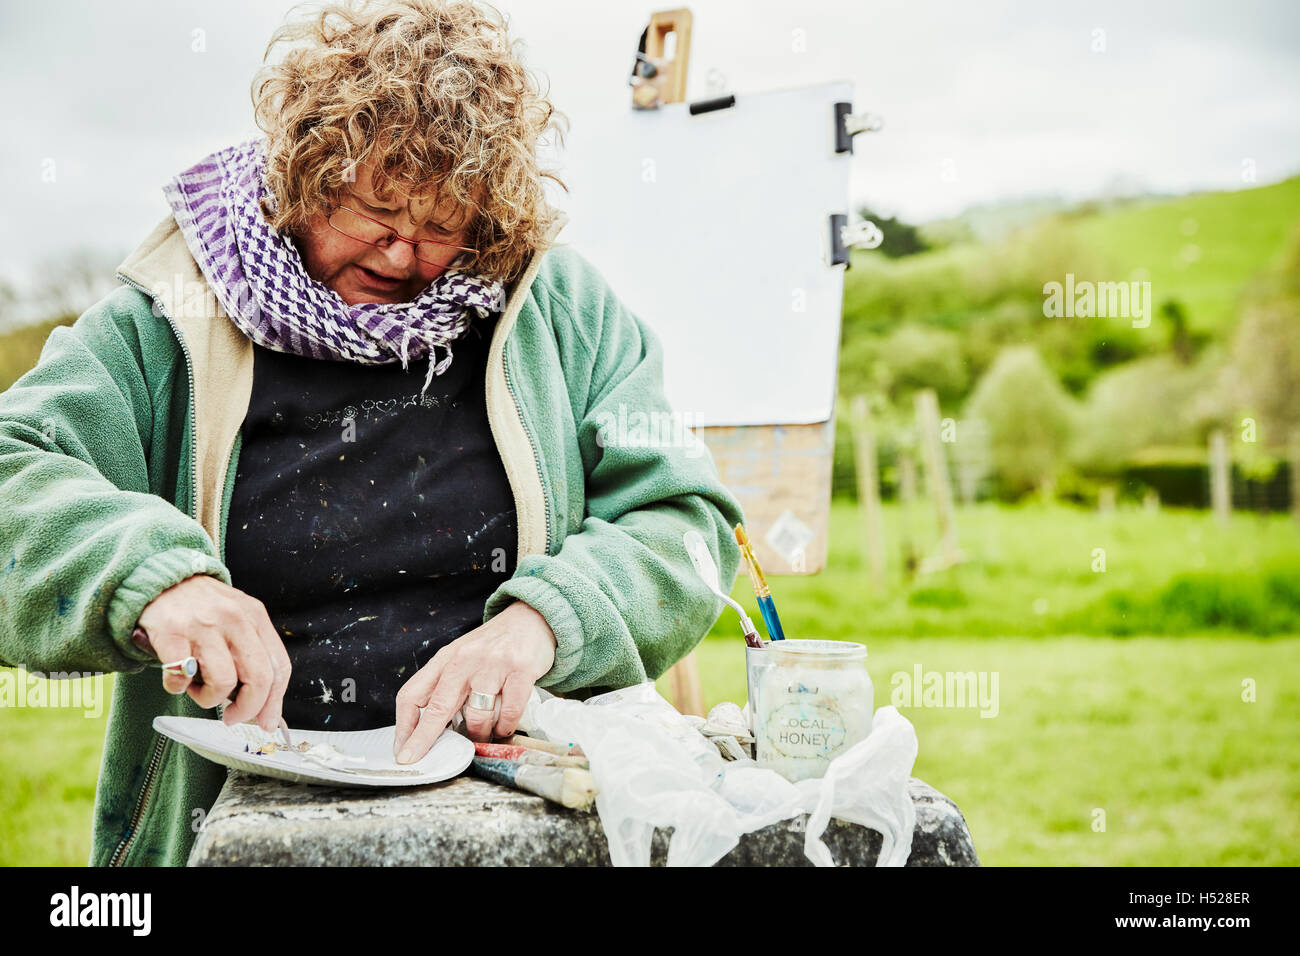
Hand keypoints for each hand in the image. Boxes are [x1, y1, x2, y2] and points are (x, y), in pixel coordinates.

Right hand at [134, 575, 290, 731]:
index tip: (267, 721)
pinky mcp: (171, 634)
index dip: (275, 701)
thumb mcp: (237, 618)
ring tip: (199, 690)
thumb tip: (264, 706)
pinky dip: (178, 689)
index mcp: (255, 617)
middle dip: (248, 709)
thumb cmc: (202, 608)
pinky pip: (181, 678)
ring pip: (223, 682)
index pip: (279, 666)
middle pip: (259, 678)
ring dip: (209, 699)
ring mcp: (203, 625)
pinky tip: (176, 679)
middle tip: (232, 718)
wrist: (161, 578)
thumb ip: (251, 653)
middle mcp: (234, 619)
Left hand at [393, 600, 556, 762]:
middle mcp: (465, 659)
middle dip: (424, 739)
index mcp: (445, 658)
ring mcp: (493, 664)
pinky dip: (504, 727)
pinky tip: (503, 728)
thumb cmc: (493, 645)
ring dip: (478, 735)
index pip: (412, 694)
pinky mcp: (520, 670)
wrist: (530, 618)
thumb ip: (446, 685)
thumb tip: (429, 729)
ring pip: (476, 715)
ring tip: (481, 737)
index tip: (401, 748)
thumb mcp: (461, 656)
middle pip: (437, 707)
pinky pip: (508, 712)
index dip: (403, 725)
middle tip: (415, 760)